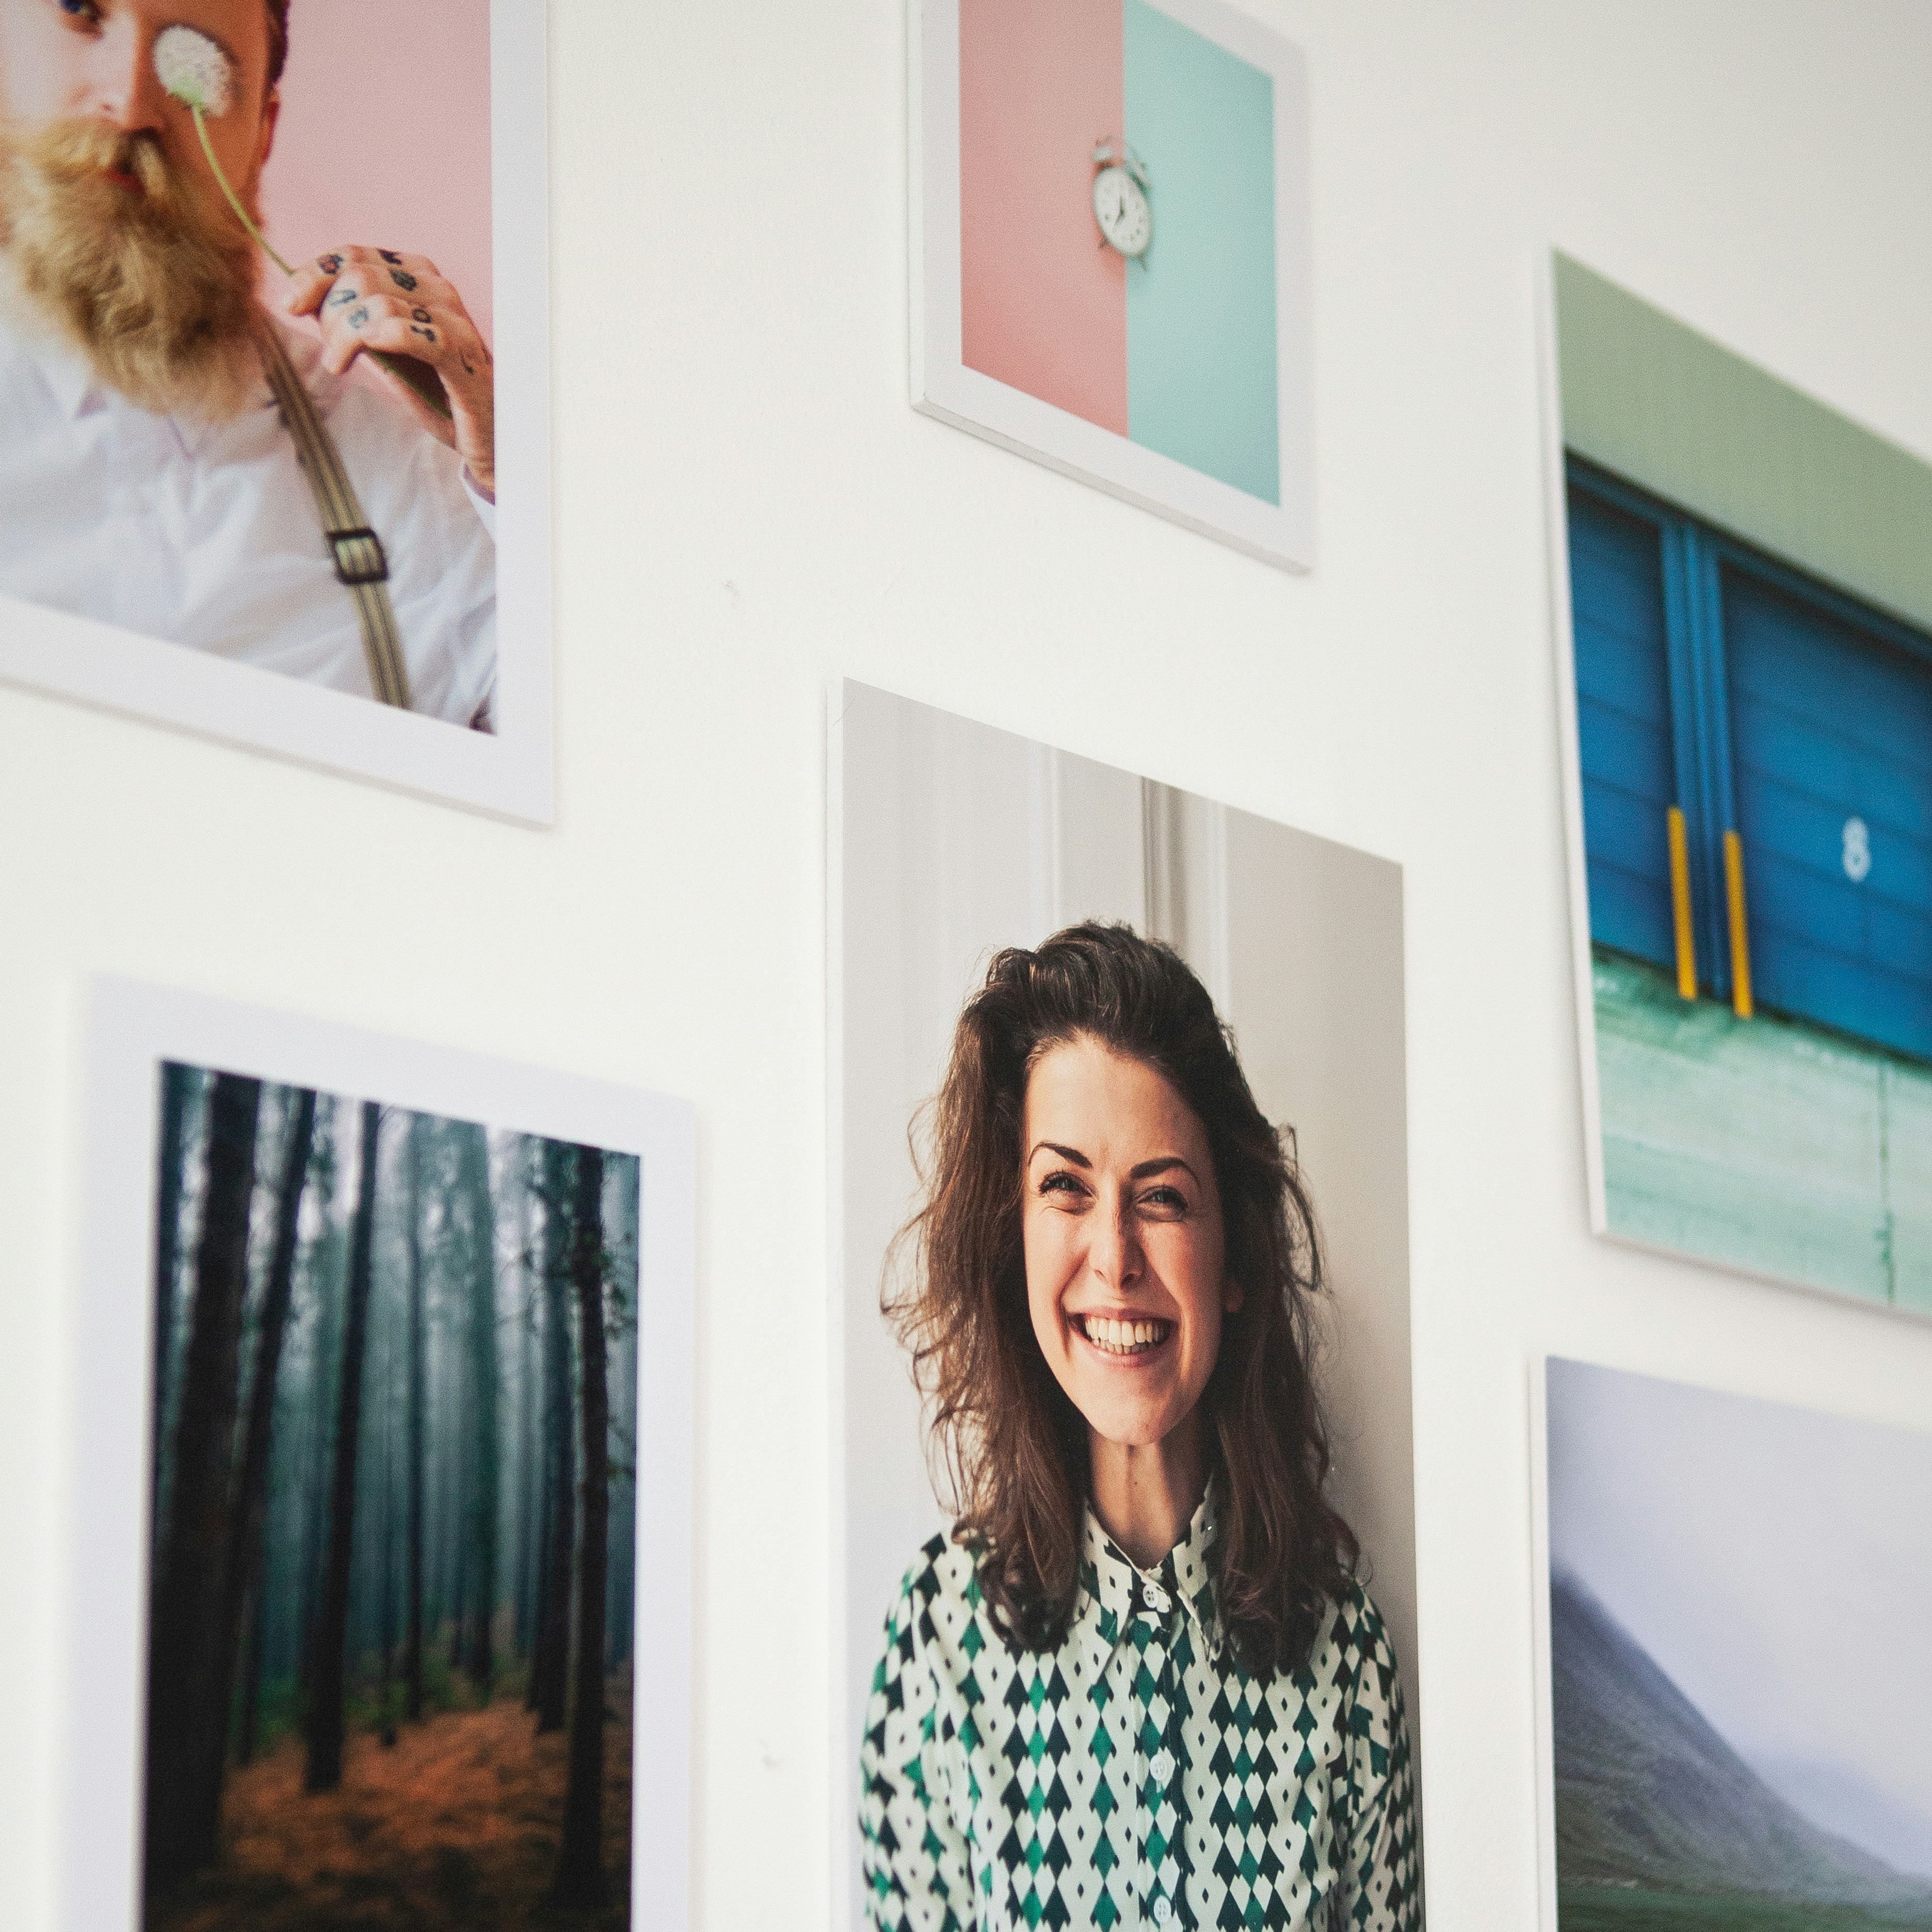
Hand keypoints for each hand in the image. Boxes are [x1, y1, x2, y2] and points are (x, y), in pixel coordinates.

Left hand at [287, 247, 496, 500]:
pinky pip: (408, 331)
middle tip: (331, 354)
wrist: (482, 433)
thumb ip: (350, 317)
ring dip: (344, 335)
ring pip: (376, 302)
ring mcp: (453, 319)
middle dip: (329, 314)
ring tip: (341, 364)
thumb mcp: (382, 347)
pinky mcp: (461, 356)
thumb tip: (300, 297)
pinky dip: (373, 339)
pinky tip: (356, 359)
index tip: (292, 306)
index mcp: (418, 276)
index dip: (313, 275)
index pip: (353, 255)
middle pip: (358, 276)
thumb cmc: (435, 389)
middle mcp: (437, 288)